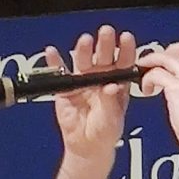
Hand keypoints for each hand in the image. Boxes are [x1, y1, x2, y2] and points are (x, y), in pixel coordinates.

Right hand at [50, 26, 135, 162]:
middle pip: (103, 56)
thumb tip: (111, 86)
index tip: (126, 37)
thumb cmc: (105, 131)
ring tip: (86, 40)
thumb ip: (111, 102)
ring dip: (84, 49)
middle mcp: (101, 77)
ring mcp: (82, 80)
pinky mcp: (65, 88)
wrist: (87, 146)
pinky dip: (54, 62)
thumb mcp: (112, 119)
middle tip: (106, 32)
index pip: (123, 62)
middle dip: (105, 43)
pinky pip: (59, 73)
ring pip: (83, 60)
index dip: (125, 49)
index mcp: (117, 82)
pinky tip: (52, 52)